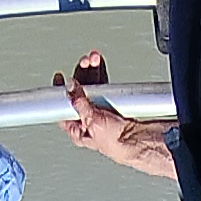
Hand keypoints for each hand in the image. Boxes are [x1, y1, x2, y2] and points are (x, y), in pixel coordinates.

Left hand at [47, 58, 186, 178]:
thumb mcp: (92, 121)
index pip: (63, 106)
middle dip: (81, 74)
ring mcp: (101, 110)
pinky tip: (101, 66)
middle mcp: (87, 118)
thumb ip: (80, 104)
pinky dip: (102, 75)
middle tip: (85, 61)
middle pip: (79, 92)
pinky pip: (105, 87)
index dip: (60, 91)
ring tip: (94, 59)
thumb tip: (71, 88)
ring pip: (93, 86)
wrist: (140, 140)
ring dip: (92, 71)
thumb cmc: (116, 142)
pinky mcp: (113, 104)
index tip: (60, 77)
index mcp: (76, 127)